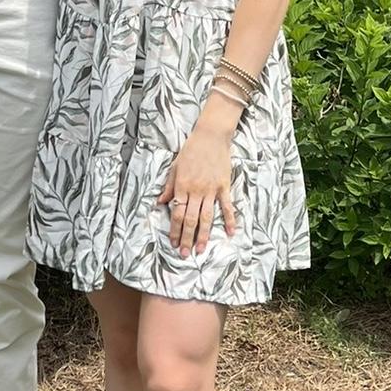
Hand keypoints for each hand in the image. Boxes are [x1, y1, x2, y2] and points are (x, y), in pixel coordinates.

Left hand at [157, 127, 236, 255]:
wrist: (210, 137)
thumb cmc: (190, 151)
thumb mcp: (175, 167)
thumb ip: (169, 186)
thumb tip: (160, 202)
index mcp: (182, 186)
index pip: (177, 213)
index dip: (175, 230)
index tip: (173, 242)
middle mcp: (196, 191)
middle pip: (190, 219)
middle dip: (187, 238)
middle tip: (184, 254)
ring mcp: (211, 190)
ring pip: (206, 217)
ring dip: (203, 235)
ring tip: (200, 249)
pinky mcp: (224, 186)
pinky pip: (227, 206)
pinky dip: (230, 220)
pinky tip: (230, 233)